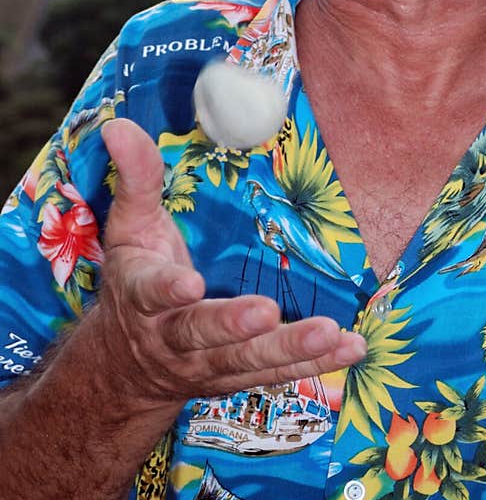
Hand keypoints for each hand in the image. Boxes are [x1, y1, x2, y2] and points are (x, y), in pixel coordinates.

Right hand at [95, 118, 365, 409]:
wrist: (128, 364)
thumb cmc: (139, 276)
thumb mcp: (130, 227)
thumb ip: (136, 178)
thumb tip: (118, 125)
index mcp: (143, 295)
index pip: (151, 291)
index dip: (168, 290)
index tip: (190, 283)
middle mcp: (173, 336)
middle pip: (204, 333)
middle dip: (235, 326)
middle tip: (267, 313)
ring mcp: (209, 362)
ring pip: (248, 359)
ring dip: (289, 349)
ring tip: (329, 334)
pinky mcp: (240, 375)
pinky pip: (278, 372)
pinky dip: (316, 364)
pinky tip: (351, 348)